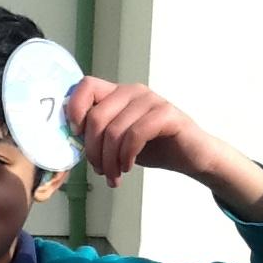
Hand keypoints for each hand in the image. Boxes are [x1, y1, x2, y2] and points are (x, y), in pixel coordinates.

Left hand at [65, 77, 218, 187]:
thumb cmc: (152, 148)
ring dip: (109, 161)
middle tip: (100, 171)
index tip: (77, 137)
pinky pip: (135, 135)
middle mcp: (133, 91)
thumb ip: (98, 134)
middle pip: (96, 116)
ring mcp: (150, 101)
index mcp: (117, 94)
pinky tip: (128, 167)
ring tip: (114, 176)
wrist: (191, 156)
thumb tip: (71, 142)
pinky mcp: (166, 114)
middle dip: (92, 151)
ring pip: (114, 131)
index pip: (85, 86)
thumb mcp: (119, 140)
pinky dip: (126, 156)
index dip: (74, 110)